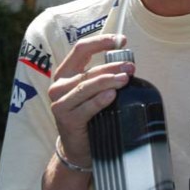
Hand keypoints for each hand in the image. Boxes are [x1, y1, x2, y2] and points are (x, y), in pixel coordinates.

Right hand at [48, 34, 132, 167]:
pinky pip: (86, 107)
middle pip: (88, 69)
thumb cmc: (90, 114)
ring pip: (87, 86)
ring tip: (125, 78)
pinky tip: (112, 95)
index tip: (122, 40)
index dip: (101, 42)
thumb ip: (104, 75)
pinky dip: (100, 100)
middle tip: (131, 66)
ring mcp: (60, 103)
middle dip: (112, 65)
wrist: (78, 148)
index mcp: (65, 73)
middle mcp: (58, 86)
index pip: (81, 49)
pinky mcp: (66, 120)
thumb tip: (129, 62)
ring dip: (108, 80)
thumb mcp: (93, 91)